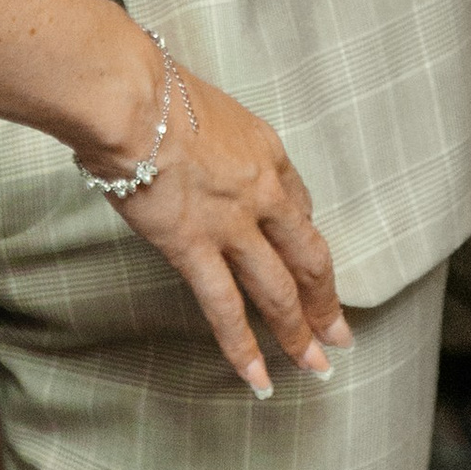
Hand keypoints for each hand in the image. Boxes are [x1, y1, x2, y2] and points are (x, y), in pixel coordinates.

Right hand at [100, 58, 349, 397]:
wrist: (131, 98)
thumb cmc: (153, 92)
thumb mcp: (205, 107)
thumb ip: (212, 141)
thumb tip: (192, 151)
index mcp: (266, 153)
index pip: (299, 206)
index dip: (306, 241)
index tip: (309, 264)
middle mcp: (262, 193)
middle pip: (308, 256)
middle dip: (326, 300)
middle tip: (339, 333)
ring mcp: (233, 225)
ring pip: (279, 290)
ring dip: (299, 332)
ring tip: (314, 365)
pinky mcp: (194, 249)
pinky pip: (226, 309)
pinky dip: (244, 348)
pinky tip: (258, 377)